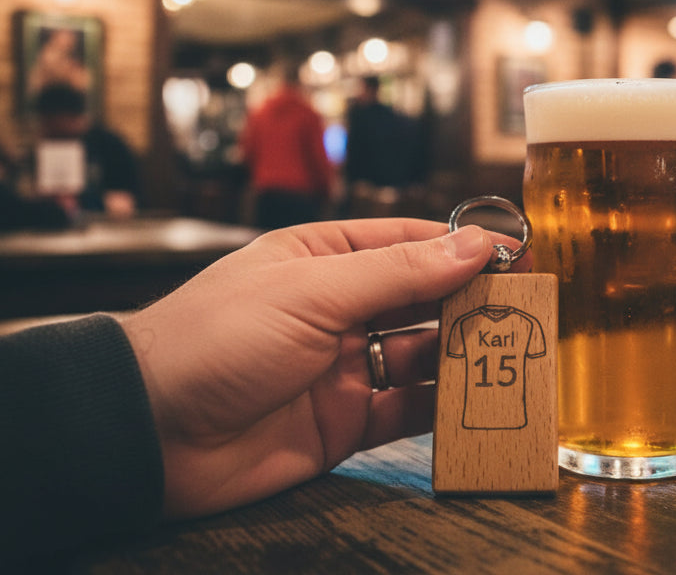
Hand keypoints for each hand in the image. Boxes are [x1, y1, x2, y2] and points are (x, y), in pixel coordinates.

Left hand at [122, 218, 521, 518]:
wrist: (149, 433)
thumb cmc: (214, 340)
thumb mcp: (311, 291)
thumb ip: (398, 273)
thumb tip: (472, 244)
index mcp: (323, 259)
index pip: (408, 243)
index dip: (462, 247)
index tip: (516, 254)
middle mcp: (337, 309)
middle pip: (422, 299)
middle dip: (471, 303)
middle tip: (526, 310)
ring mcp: (342, 367)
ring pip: (421, 355)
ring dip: (463, 355)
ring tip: (511, 355)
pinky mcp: (343, 423)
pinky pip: (405, 411)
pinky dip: (440, 408)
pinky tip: (474, 402)